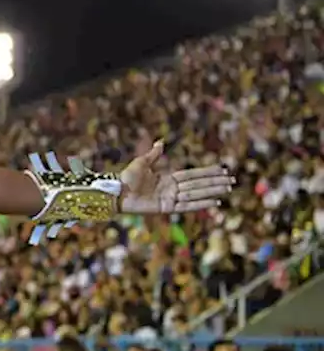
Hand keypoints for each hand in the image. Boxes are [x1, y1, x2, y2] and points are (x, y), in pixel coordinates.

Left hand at [118, 140, 233, 214]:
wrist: (116, 191)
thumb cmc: (126, 177)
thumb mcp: (142, 162)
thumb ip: (154, 155)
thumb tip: (161, 142)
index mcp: (168, 178)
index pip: (193, 175)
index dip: (208, 173)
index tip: (223, 170)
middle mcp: (172, 189)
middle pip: (198, 184)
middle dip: (215, 182)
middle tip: (233, 181)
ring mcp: (171, 199)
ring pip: (196, 194)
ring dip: (212, 192)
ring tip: (227, 190)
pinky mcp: (167, 208)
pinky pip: (187, 205)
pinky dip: (201, 204)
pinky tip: (215, 202)